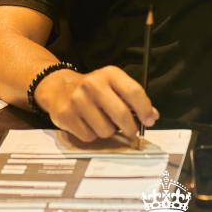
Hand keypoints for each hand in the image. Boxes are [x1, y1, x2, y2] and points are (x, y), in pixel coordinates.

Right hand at [35, 65, 158, 141]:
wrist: (59, 87)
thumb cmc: (93, 88)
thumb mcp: (113, 85)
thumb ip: (133, 99)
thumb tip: (152, 116)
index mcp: (109, 74)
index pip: (133, 92)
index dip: (145, 109)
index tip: (149, 120)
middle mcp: (92, 84)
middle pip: (121, 114)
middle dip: (131, 128)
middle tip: (131, 131)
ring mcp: (78, 100)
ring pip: (106, 130)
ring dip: (109, 132)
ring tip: (103, 122)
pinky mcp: (66, 115)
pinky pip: (89, 137)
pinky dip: (92, 135)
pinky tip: (88, 124)